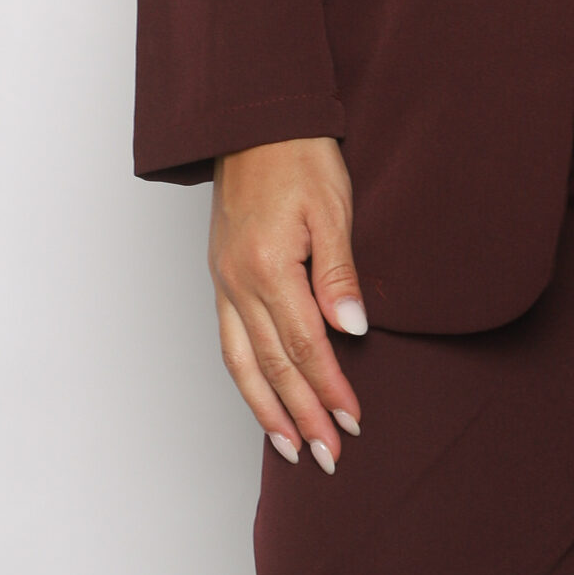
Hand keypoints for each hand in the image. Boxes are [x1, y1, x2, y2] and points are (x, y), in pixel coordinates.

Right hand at [209, 135, 365, 469]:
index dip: (330, 387)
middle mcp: (238, 282)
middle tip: (329, 455)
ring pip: (243, 363)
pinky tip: (261, 398)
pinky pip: (229, 341)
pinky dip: (246, 378)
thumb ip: (339, 272)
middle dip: (303, 414)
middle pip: (274, 365)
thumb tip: (351, 331)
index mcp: (269, 266)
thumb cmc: (299, 155)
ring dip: (268, 410)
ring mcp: (224, 281)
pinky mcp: (220, 275)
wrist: (254, 119)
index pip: (305, 345)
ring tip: (292, 448)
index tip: (354, 420)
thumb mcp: (333, 206)